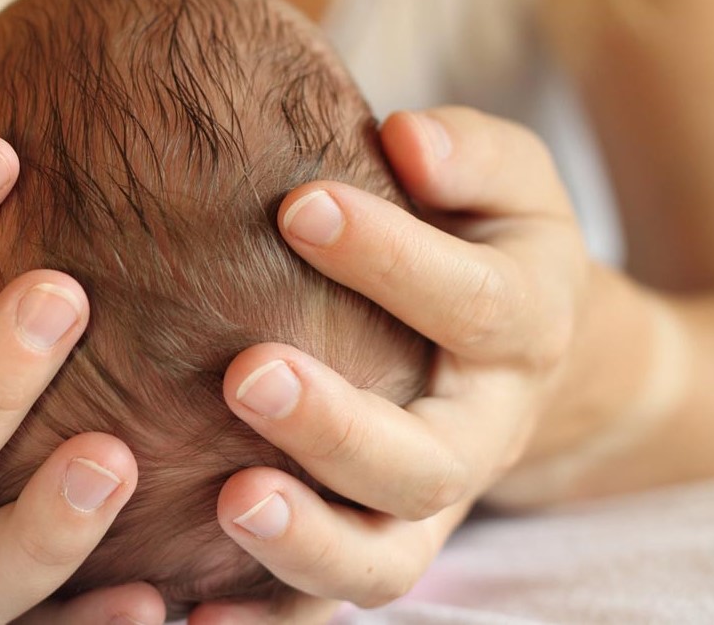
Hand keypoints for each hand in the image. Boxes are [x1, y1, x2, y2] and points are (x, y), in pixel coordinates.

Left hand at [192, 107, 588, 621]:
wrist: (508, 347)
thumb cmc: (485, 241)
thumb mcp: (506, 183)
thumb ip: (469, 156)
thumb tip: (406, 137)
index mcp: (520, 333)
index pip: (472, 305)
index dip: (391, 261)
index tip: (298, 208)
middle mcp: (478, 435)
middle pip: (424, 465)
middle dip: (336, 429)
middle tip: (245, 374)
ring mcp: (425, 507)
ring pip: (382, 560)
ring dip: (305, 543)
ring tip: (230, 502)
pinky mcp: (374, 544)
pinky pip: (327, 605)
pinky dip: (267, 620)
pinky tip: (193, 611)